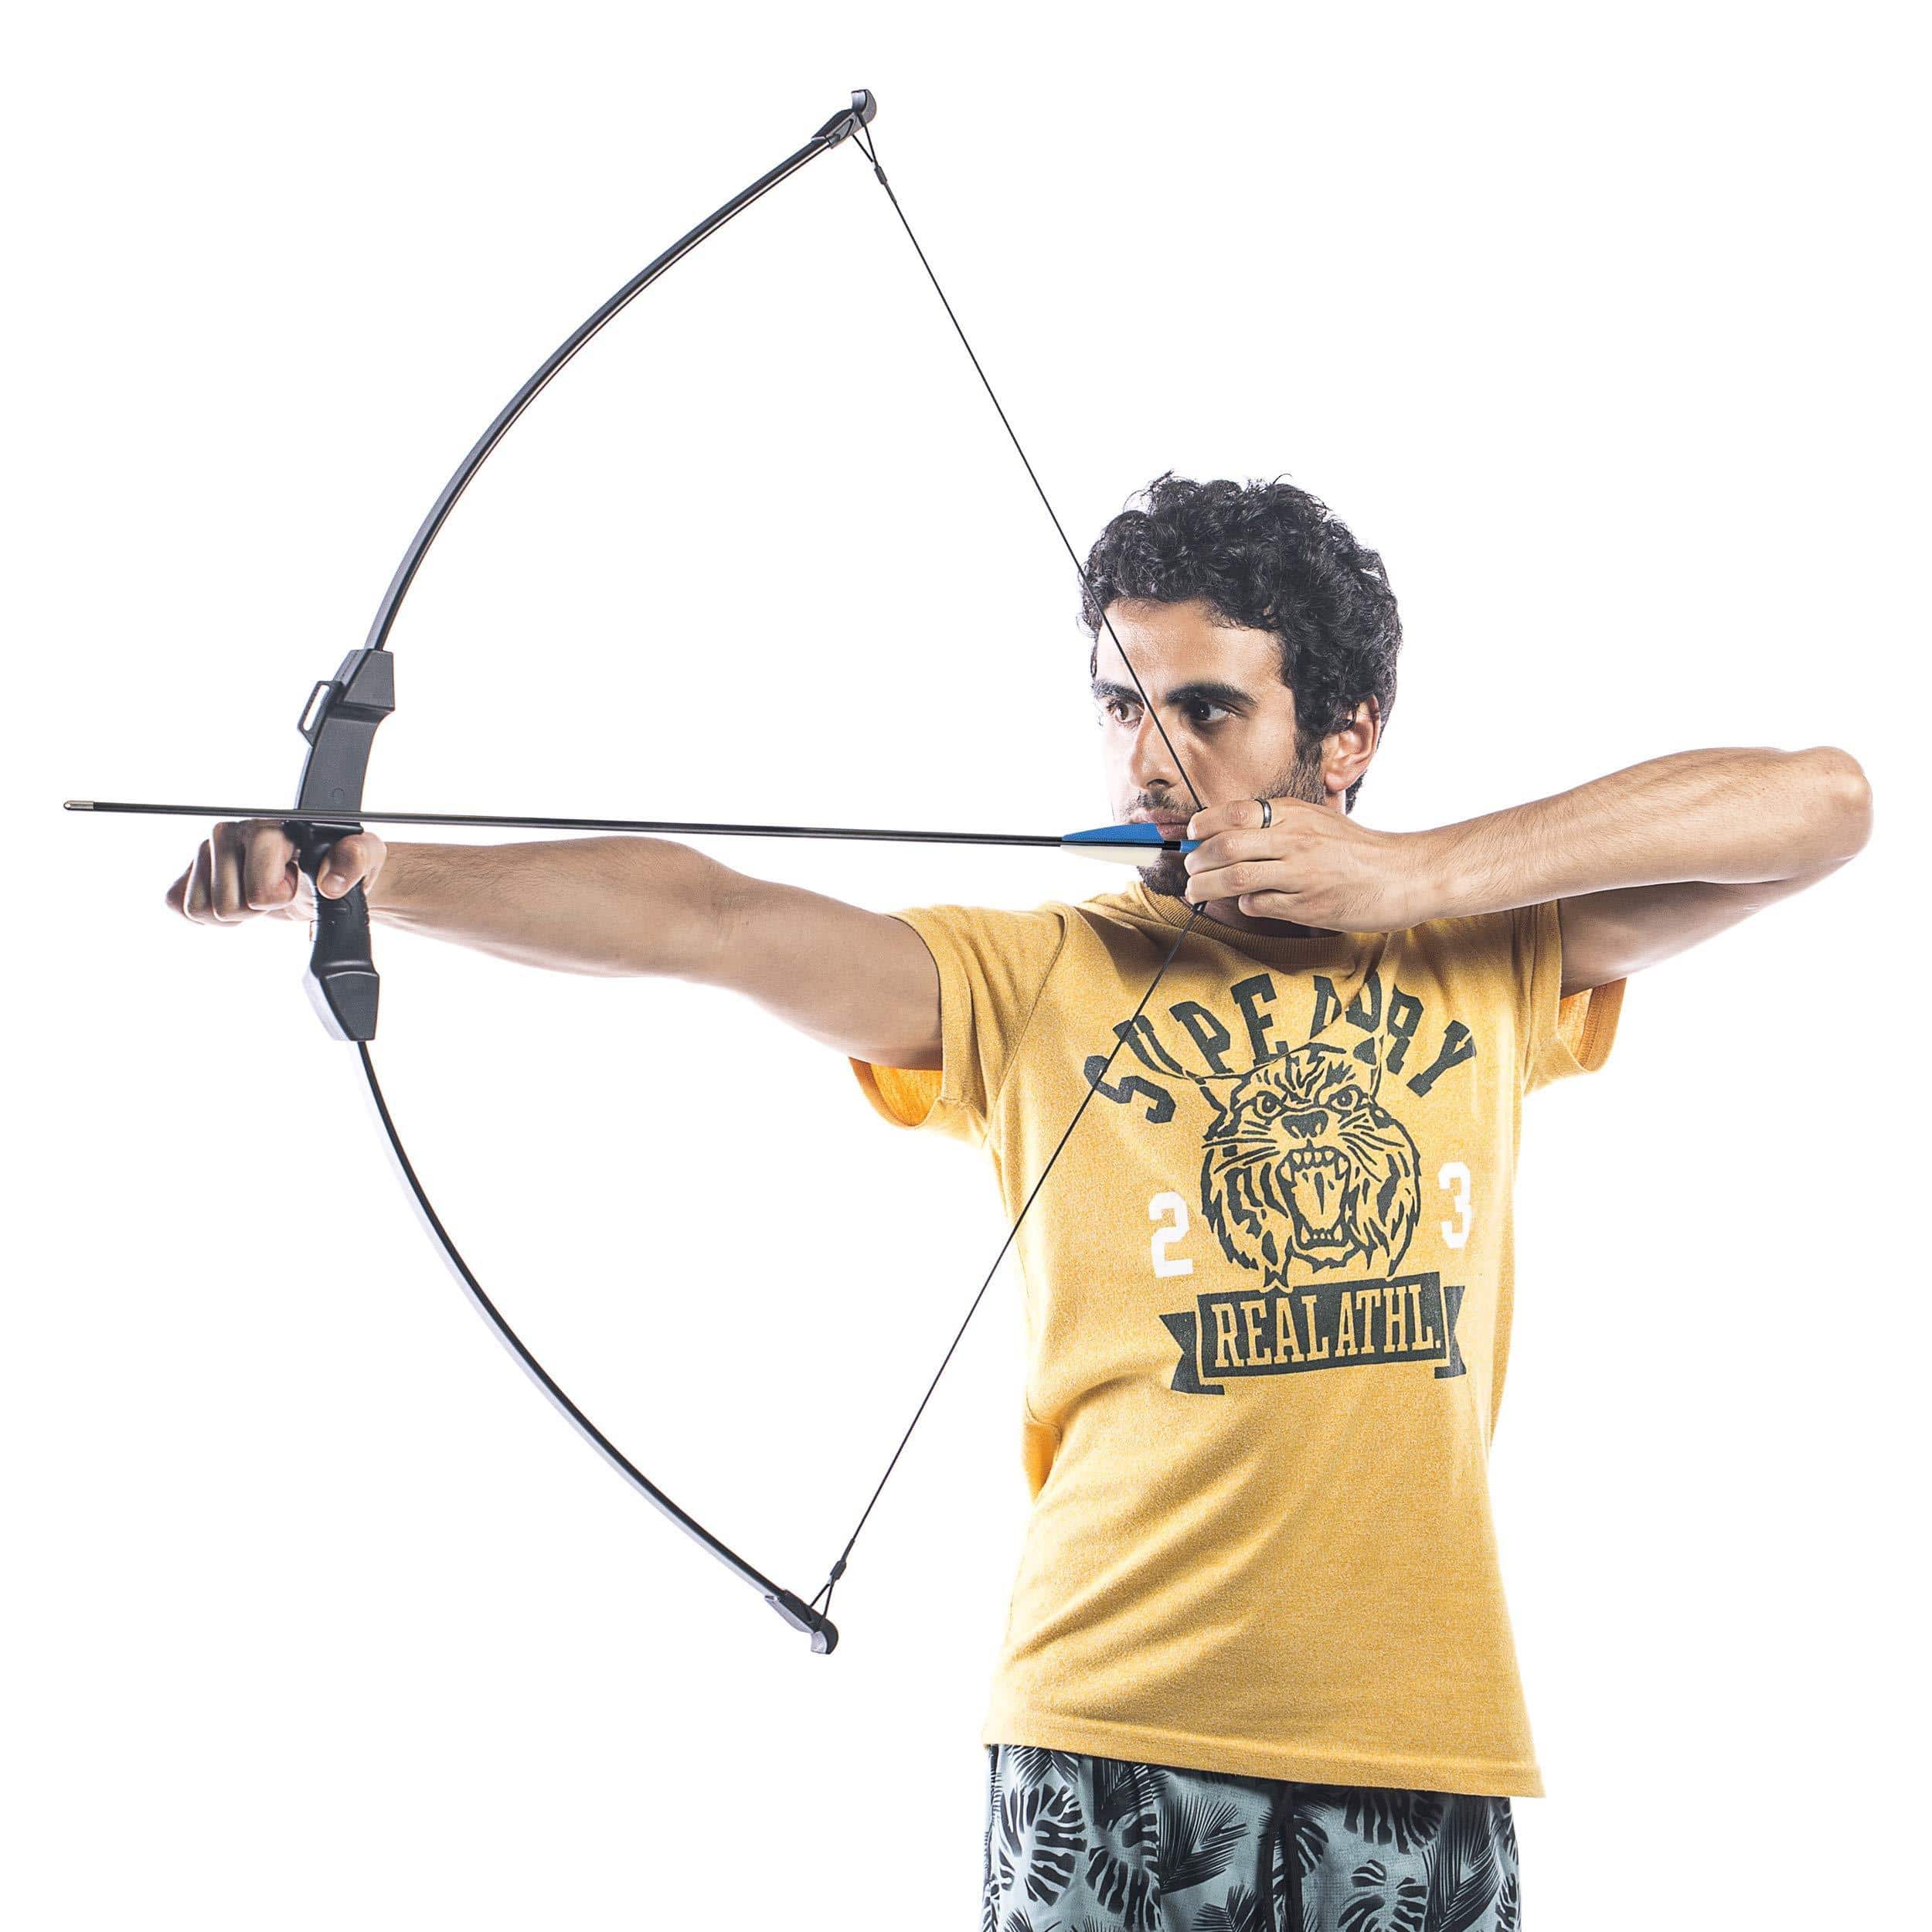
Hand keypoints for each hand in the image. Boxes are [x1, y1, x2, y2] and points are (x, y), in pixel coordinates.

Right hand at [165, 819, 388, 926]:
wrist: (319, 876)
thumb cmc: (337, 863)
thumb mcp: (362, 858)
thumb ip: (355, 859)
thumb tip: (330, 882)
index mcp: (268, 826)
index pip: (256, 888)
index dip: (278, 896)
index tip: (294, 882)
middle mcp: (231, 831)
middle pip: (225, 904)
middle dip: (256, 909)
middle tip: (276, 891)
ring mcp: (207, 849)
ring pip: (200, 909)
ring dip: (234, 914)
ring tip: (257, 895)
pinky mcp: (190, 869)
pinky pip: (180, 906)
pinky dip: (209, 916)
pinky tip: (235, 899)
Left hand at [1182, 797, 1435, 932]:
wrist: (1403, 874)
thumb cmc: (1356, 850)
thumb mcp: (1316, 821)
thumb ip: (1276, 824)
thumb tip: (1225, 831)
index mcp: (1295, 814)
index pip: (1233, 812)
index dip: (1202, 825)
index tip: (1190, 835)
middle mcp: (1295, 840)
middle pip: (1225, 846)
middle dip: (1196, 860)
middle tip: (1189, 868)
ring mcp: (1301, 874)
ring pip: (1236, 877)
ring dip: (1206, 886)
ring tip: (1196, 890)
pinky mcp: (1308, 906)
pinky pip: (1260, 905)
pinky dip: (1244, 904)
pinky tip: (1247, 902)